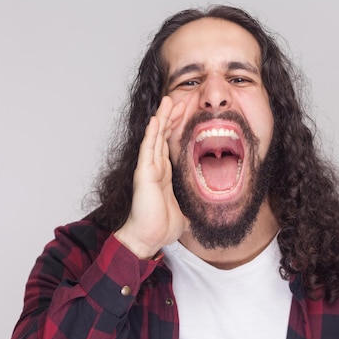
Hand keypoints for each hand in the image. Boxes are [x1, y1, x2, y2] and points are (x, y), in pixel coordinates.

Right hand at [114, 96, 187, 258]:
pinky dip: (152, 133)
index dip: (176, 128)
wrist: (148, 238)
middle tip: (178, 100)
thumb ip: (186, 212)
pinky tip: (156, 119)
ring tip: (168, 100)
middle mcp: (154, 168)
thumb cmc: (159, 228)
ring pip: (155, 137)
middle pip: (162, 136)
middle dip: (171, 117)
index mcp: (163, 175)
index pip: (168, 145)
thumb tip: (194, 219)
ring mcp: (148, 169)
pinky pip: (148, 149)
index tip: (184, 113)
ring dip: (162, 118)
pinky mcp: (144, 173)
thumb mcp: (181, 216)